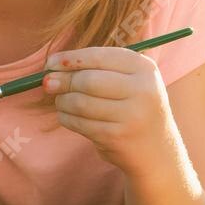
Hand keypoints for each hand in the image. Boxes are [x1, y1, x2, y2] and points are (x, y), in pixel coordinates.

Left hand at [43, 46, 179, 178]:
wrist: (156, 148)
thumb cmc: (132, 105)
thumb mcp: (126, 79)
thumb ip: (94, 69)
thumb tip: (50, 68)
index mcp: (144, 68)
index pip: (99, 56)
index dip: (70, 58)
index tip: (51, 63)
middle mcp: (142, 90)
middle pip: (87, 81)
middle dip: (63, 81)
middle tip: (49, 84)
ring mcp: (131, 115)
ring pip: (80, 103)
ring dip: (62, 102)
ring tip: (61, 102)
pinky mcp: (117, 137)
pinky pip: (80, 124)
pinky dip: (67, 118)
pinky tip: (69, 116)